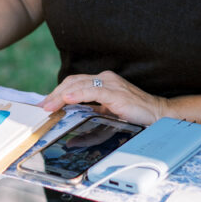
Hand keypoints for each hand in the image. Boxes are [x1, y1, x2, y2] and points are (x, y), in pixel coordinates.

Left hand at [40, 71, 167, 125]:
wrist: (159, 115)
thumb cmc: (135, 115)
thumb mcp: (109, 112)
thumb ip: (92, 112)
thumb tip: (71, 122)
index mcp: (102, 82)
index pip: (74, 83)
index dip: (57, 92)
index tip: (44, 104)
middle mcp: (105, 79)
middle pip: (72, 82)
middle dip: (54, 94)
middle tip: (41, 107)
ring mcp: (111, 84)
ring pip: (79, 85)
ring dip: (60, 95)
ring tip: (48, 105)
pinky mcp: (116, 93)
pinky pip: (93, 91)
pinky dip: (78, 94)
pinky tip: (67, 99)